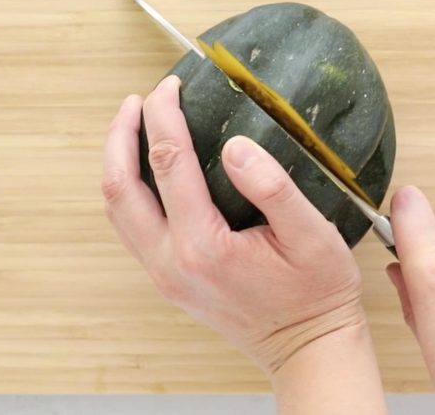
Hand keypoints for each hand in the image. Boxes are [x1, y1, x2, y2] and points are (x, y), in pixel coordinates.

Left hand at [101, 76, 366, 374]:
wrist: (308, 348)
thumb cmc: (317, 292)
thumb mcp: (312, 235)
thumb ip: (272, 187)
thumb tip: (234, 145)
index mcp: (203, 247)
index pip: (168, 162)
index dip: (164, 116)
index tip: (172, 86)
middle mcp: (171, 263)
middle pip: (119, 188)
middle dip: (121, 135)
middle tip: (138, 100)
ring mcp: (164, 276)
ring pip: (117, 210)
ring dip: (118, 162)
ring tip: (134, 125)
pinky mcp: (168, 280)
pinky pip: (132, 227)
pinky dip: (130, 189)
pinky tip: (149, 169)